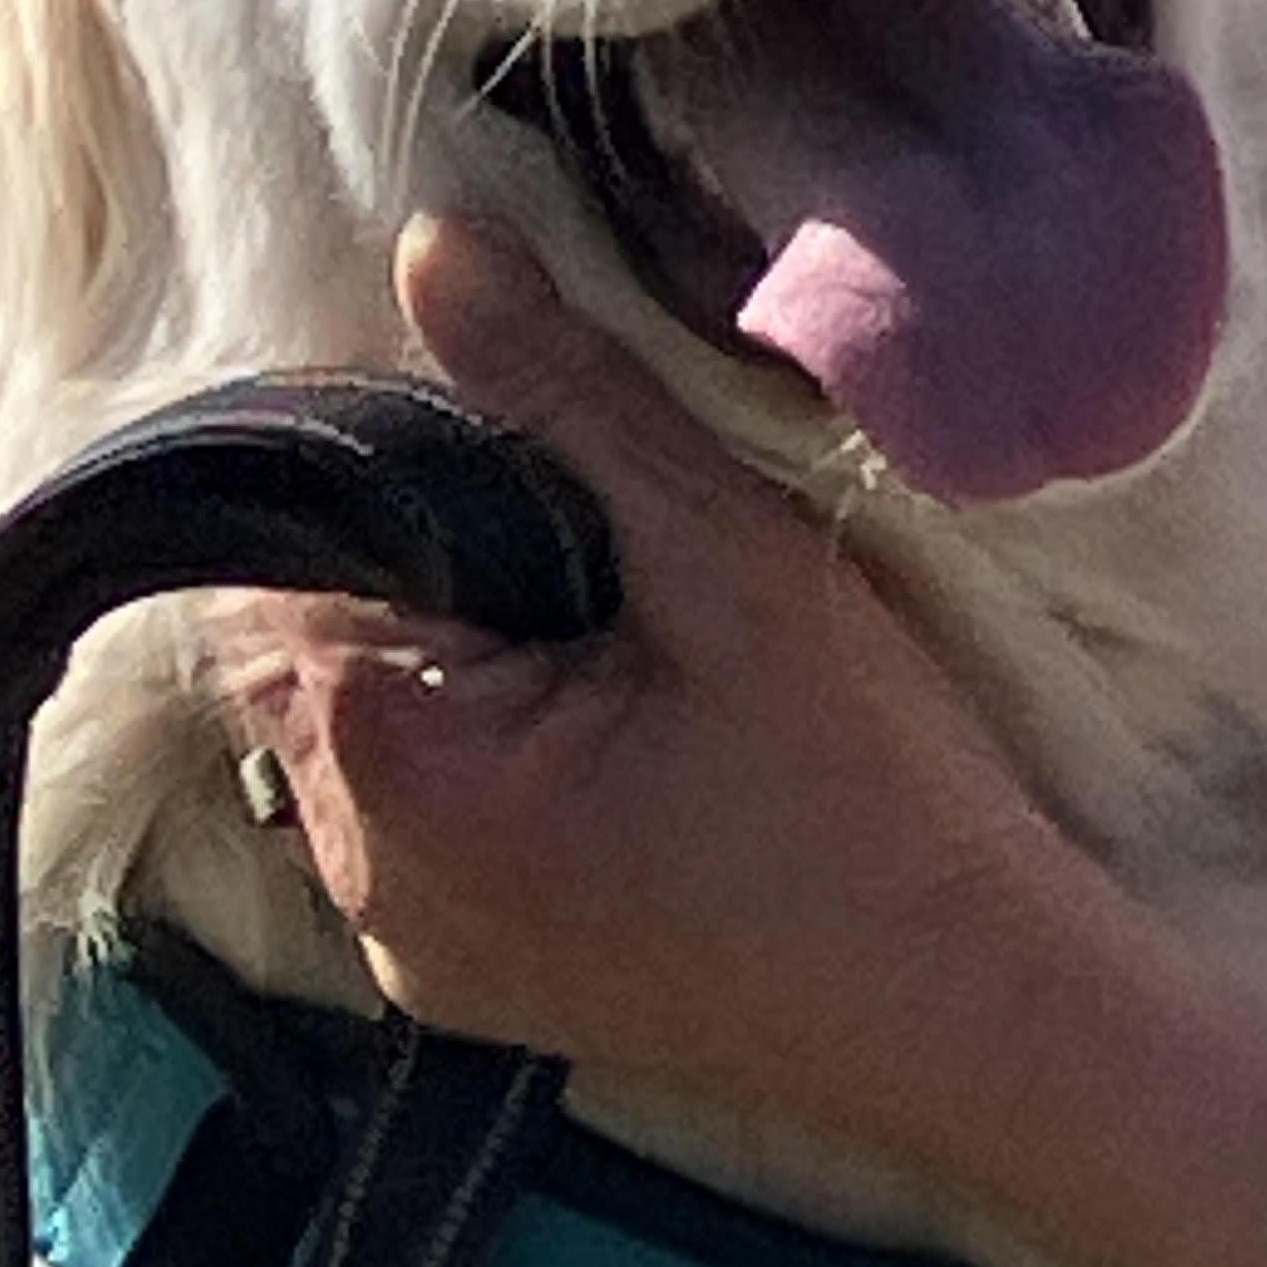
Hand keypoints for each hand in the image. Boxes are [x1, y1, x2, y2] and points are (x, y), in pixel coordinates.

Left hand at [227, 219, 1073, 1124]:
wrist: (982, 1017)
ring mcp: (414, 950)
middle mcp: (364, 880)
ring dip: (445, 664)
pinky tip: (609, 733)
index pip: (284, 562)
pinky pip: (415, 826)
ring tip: (605, 636)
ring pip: (355, 738)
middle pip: (306, 651)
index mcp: (395, 773)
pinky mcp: (472, 984)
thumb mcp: (723, 559)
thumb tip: (428, 248)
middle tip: (584, 544)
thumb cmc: (876, 798)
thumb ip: (562, 398)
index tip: (515, 452)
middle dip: (413, 569)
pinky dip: (476, 758)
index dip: (377, 473)